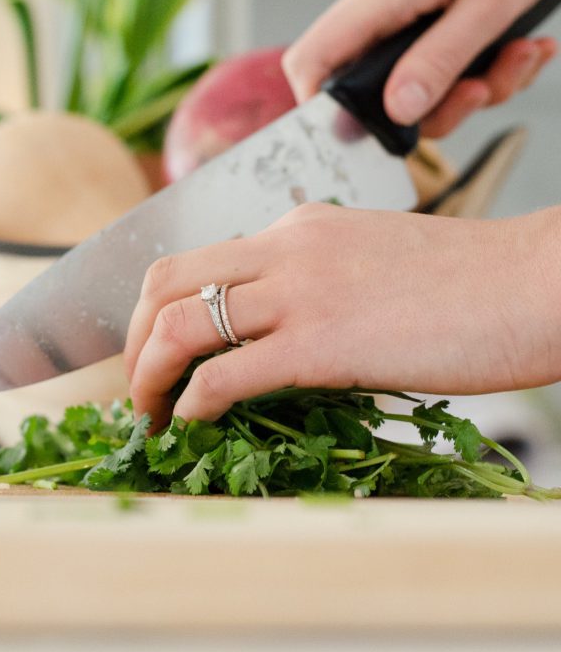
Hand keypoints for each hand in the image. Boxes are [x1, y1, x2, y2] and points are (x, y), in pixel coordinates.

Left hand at [124, 203, 560, 430]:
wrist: (540, 283)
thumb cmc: (472, 286)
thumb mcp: (373, 262)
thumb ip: (315, 284)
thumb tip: (275, 336)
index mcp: (296, 228)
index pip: (196, 260)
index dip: (157, 311)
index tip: (155, 353)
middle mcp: (285, 248)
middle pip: (164, 282)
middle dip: (132, 340)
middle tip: (136, 387)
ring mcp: (300, 292)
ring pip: (179, 325)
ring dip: (147, 377)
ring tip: (148, 415)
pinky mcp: (322, 343)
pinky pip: (225, 374)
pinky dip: (192, 403)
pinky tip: (192, 423)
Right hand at [282, 0, 558, 136]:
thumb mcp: (491, 0)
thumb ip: (442, 57)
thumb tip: (399, 110)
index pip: (312, 60)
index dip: (320, 107)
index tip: (359, 136)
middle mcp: (379, 9)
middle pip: (376, 89)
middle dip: (442, 106)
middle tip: (484, 88)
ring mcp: (402, 13)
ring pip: (418, 84)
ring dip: (478, 84)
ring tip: (521, 54)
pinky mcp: (427, 16)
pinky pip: (441, 63)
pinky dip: (486, 66)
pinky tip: (518, 46)